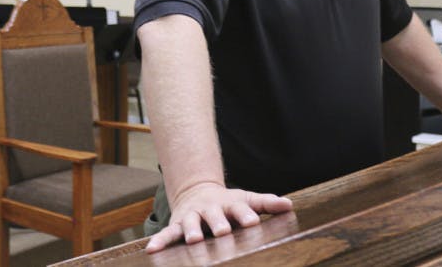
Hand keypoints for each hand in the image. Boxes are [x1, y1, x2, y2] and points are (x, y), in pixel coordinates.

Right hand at [145, 181, 293, 252]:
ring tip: (193, 240)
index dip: (246, 214)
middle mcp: (210, 209)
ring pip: (191, 223)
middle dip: (218, 223)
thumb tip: (289, 205)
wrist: (198, 192)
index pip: (240, 208)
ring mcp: (193, 216)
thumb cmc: (228, 203)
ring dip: (191, 230)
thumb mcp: (247, 200)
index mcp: (229, 204)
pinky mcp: (178, 224)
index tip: (253, 221)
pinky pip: (168, 233)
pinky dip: (160, 241)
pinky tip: (152, 250)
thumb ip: (266, 204)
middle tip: (223, 231)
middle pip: (214, 216)